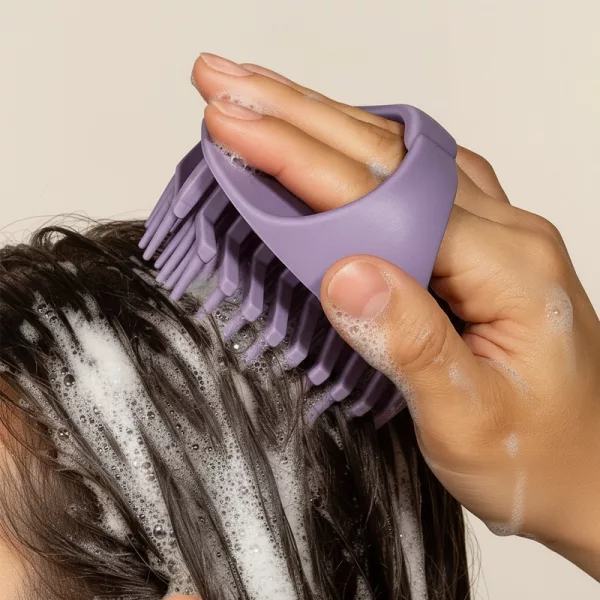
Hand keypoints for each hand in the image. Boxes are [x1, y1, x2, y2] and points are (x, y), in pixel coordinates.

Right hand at [191, 53, 599, 580]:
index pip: (377, 197)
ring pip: (395, 157)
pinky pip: (411, 180)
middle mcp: (502, 231)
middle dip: (292, 112)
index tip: (230, 126)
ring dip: (320, 120)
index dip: (296, 159)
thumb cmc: (540, 458)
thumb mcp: (471, 420)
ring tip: (257, 96)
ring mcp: (491, 232)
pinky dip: (357, 151)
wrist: (593, 474)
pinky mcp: (477, 245)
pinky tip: (330, 135)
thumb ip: (411, 344)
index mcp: (504, 264)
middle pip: (382, 155)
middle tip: (221, 80)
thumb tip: (344, 273)